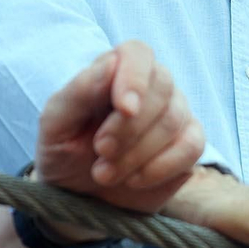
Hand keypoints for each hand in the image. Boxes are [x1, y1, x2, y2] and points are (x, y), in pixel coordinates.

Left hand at [34, 41, 203, 233]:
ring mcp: (175, 113)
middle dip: (129, 127)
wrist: (77, 193)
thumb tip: (110, 63)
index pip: (138, 53)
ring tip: (104, 173)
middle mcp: (152, 84)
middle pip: (161, 87)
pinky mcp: (188, 144)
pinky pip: (192, 147)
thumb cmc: (64, 148)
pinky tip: (134, 180)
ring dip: (137, 153)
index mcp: (116, 68)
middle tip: (100, 150)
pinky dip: (161, 167)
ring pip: (174, 121)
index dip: (135, 78)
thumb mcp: (56, 122)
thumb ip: (79, 91)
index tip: (124, 109)